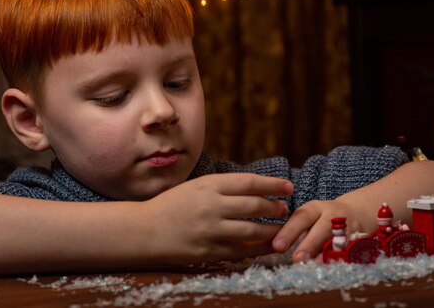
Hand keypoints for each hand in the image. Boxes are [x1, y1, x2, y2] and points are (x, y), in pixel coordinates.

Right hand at [143, 173, 292, 263]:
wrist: (144, 229)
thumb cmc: (172, 205)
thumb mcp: (197, 187)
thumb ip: (223, 187)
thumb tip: (257, 188)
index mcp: (209, 185)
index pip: (250, 182)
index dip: (273, 184)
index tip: (288, 187)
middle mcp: (211, 205)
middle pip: (255, 205)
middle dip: (275, 208)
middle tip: (285, 209)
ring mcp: (210, 229)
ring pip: (252, 230)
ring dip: (272, 229)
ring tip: (281, 228)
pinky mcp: (207, 250)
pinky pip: (240, 251)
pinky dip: (258, 249)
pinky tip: (267, 246)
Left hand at [272, 199, 361, 262]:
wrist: (360, 213)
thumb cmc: (323, 219)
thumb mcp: (309, 218)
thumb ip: (293, 231)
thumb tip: (270, 247)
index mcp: (315, 208)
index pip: (301, 217)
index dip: (289, 232)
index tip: (277, 246)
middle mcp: (333, 216)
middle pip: (322, 228)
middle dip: (309, 244)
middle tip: (296, 259)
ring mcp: (349, 228)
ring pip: (340, 240)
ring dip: (327, 255)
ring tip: (314, 267)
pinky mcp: (361, 240)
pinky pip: (353, 251)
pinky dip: (343, 260)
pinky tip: (333, 270)